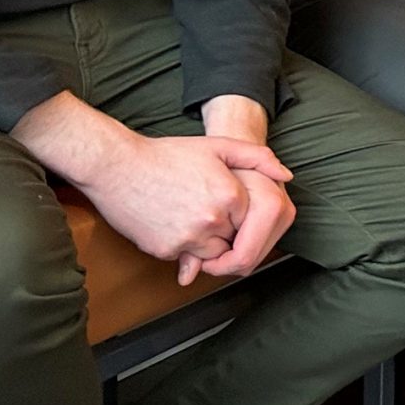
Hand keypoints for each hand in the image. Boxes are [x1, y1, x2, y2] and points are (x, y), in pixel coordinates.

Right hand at [82, 127, 293, 283]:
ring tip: (191, 214)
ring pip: (214, 253)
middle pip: (237, 238)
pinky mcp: (166, 251)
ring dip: (209, 242)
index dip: (243, 211)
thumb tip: (286, 176)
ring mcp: (188, 238)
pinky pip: (187, 258)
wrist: (118, 167)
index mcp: (230, 195)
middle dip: (229, 228)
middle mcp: (213, 220)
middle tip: (206, 207)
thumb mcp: (217, 146)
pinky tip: (173, 222)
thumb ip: (258, 157)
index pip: (256, 219)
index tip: (230, 203)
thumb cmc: (167, 155)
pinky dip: (185, 247)